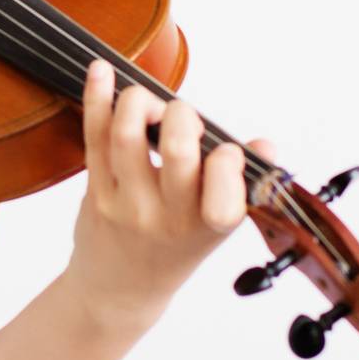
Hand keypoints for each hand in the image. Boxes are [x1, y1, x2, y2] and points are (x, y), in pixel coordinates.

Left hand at [66, 58, 271, 328]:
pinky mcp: (94, 191)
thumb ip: (239, 183)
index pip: (226, 196)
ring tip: (146, 101)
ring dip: (138, 102)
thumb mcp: (215, 226)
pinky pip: (93, 137)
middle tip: (180, 115)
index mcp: (208, 226)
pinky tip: (101, 70)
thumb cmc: (175, 247)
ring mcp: (126, 204)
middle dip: (183, 116)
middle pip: (178, 152)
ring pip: (128, 138)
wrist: (120, 289)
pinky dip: (96, 96)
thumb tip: (265, 144)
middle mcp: (168, 217)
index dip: (229, 163)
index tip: (226, 150)